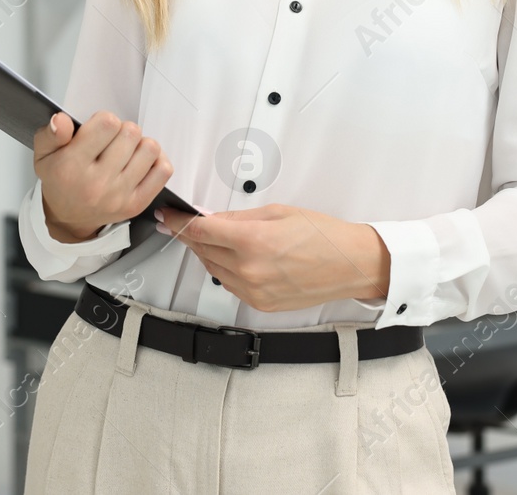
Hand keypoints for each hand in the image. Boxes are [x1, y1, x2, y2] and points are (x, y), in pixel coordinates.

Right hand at [33, 111, 171, 242]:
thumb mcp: (44, 155)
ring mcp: (119, 196)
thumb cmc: (60, 181)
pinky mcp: (137, 204)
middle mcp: (97, 183)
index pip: (107, 124)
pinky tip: (140, 162)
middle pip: (131, 133)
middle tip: (111, 141)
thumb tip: (60, 120)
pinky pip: (163, 171)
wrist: (68, 218)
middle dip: (122, 131)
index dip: (104, 120)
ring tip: (126, 151)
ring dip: (140, 144)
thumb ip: (51, 134)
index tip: (98, 130)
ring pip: (150, 148)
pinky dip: (156, 160)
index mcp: (71, 167)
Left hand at [156, 203, 390, 312]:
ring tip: (212, 238)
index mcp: (253, 241)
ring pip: (212, 269)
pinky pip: (229, 285)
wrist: (350, 265)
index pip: (200, 230)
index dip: (177, 221)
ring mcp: (252, 291)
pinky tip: (232, 257)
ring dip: (206, 253)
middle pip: (202, 250)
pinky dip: (224, 270)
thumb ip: (239, 217)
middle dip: (190, 235)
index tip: (166, 216)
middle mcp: (249, 270)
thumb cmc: (323, 235)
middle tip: (181, 223)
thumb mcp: (278, 212)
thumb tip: (211, 218)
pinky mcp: (258, 304)